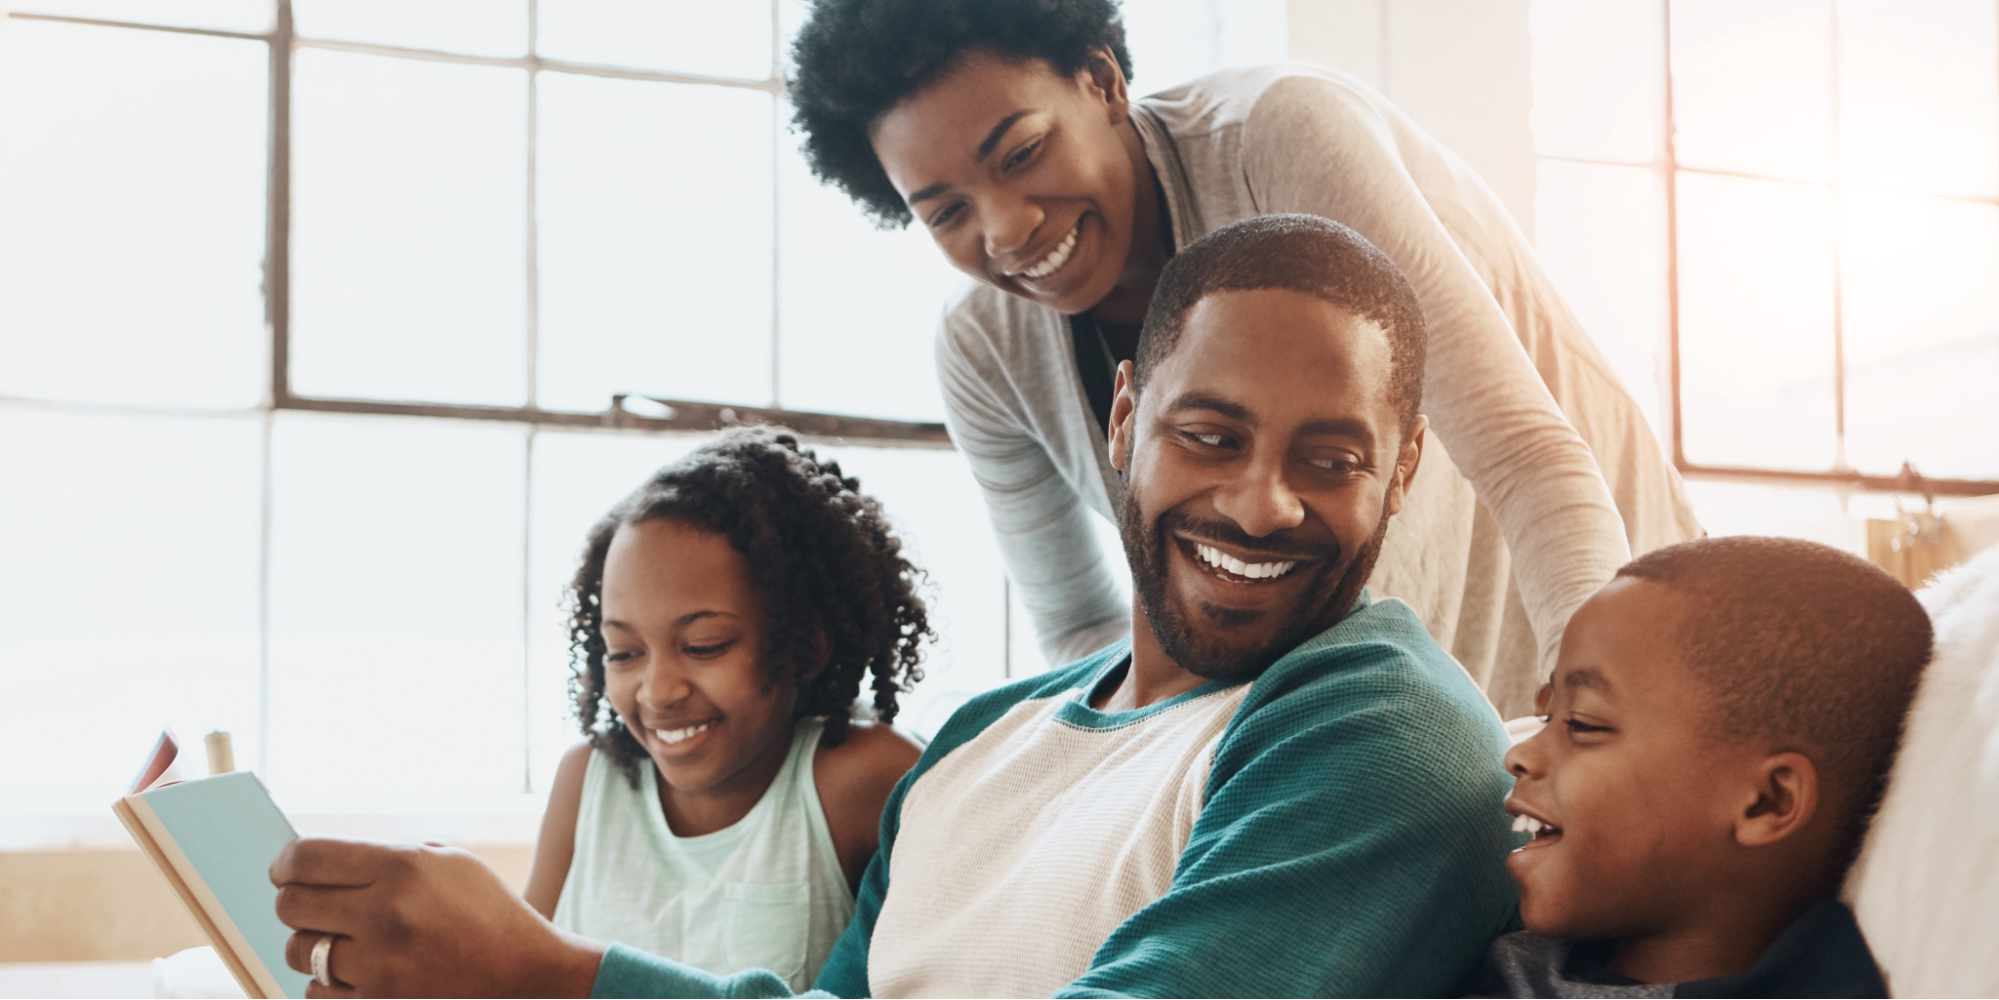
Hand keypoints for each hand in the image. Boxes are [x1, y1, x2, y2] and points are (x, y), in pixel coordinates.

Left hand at [270, 836, 605, 998]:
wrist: (526, 973)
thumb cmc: (486, 912)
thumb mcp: (449, 863)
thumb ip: (386, 856)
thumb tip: (316, 862)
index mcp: (402, 867)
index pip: (306, 859)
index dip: (284, 864)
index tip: (284, 871)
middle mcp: (386, 914)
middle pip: (291, 906)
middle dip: (295, 904)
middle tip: (314, 907)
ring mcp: (380, 966)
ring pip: (299, 952)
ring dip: (313, 947)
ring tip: (346, 944)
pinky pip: (317, 993)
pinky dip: (330, 985)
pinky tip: (358, 975)